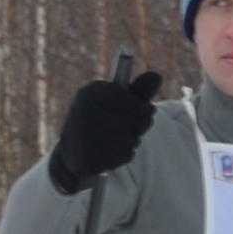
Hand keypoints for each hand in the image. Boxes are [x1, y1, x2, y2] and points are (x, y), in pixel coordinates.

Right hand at [47, 70, 165, 195]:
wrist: (76, 149)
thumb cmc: (103, 120)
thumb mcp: (120, 102)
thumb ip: (138, 91)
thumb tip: (156, 76)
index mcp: (89, 92)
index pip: (120, 98)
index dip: (140, 106)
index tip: (151, 110)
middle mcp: (80, 111)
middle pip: (124, 120)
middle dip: (141, 124)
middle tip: (145, 125)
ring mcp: (80, 135)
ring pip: (123, 139)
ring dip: (133, 140)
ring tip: (133, 139)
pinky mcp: (85, 157)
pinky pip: (118, 156)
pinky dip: (125, 155)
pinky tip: (120, 151)